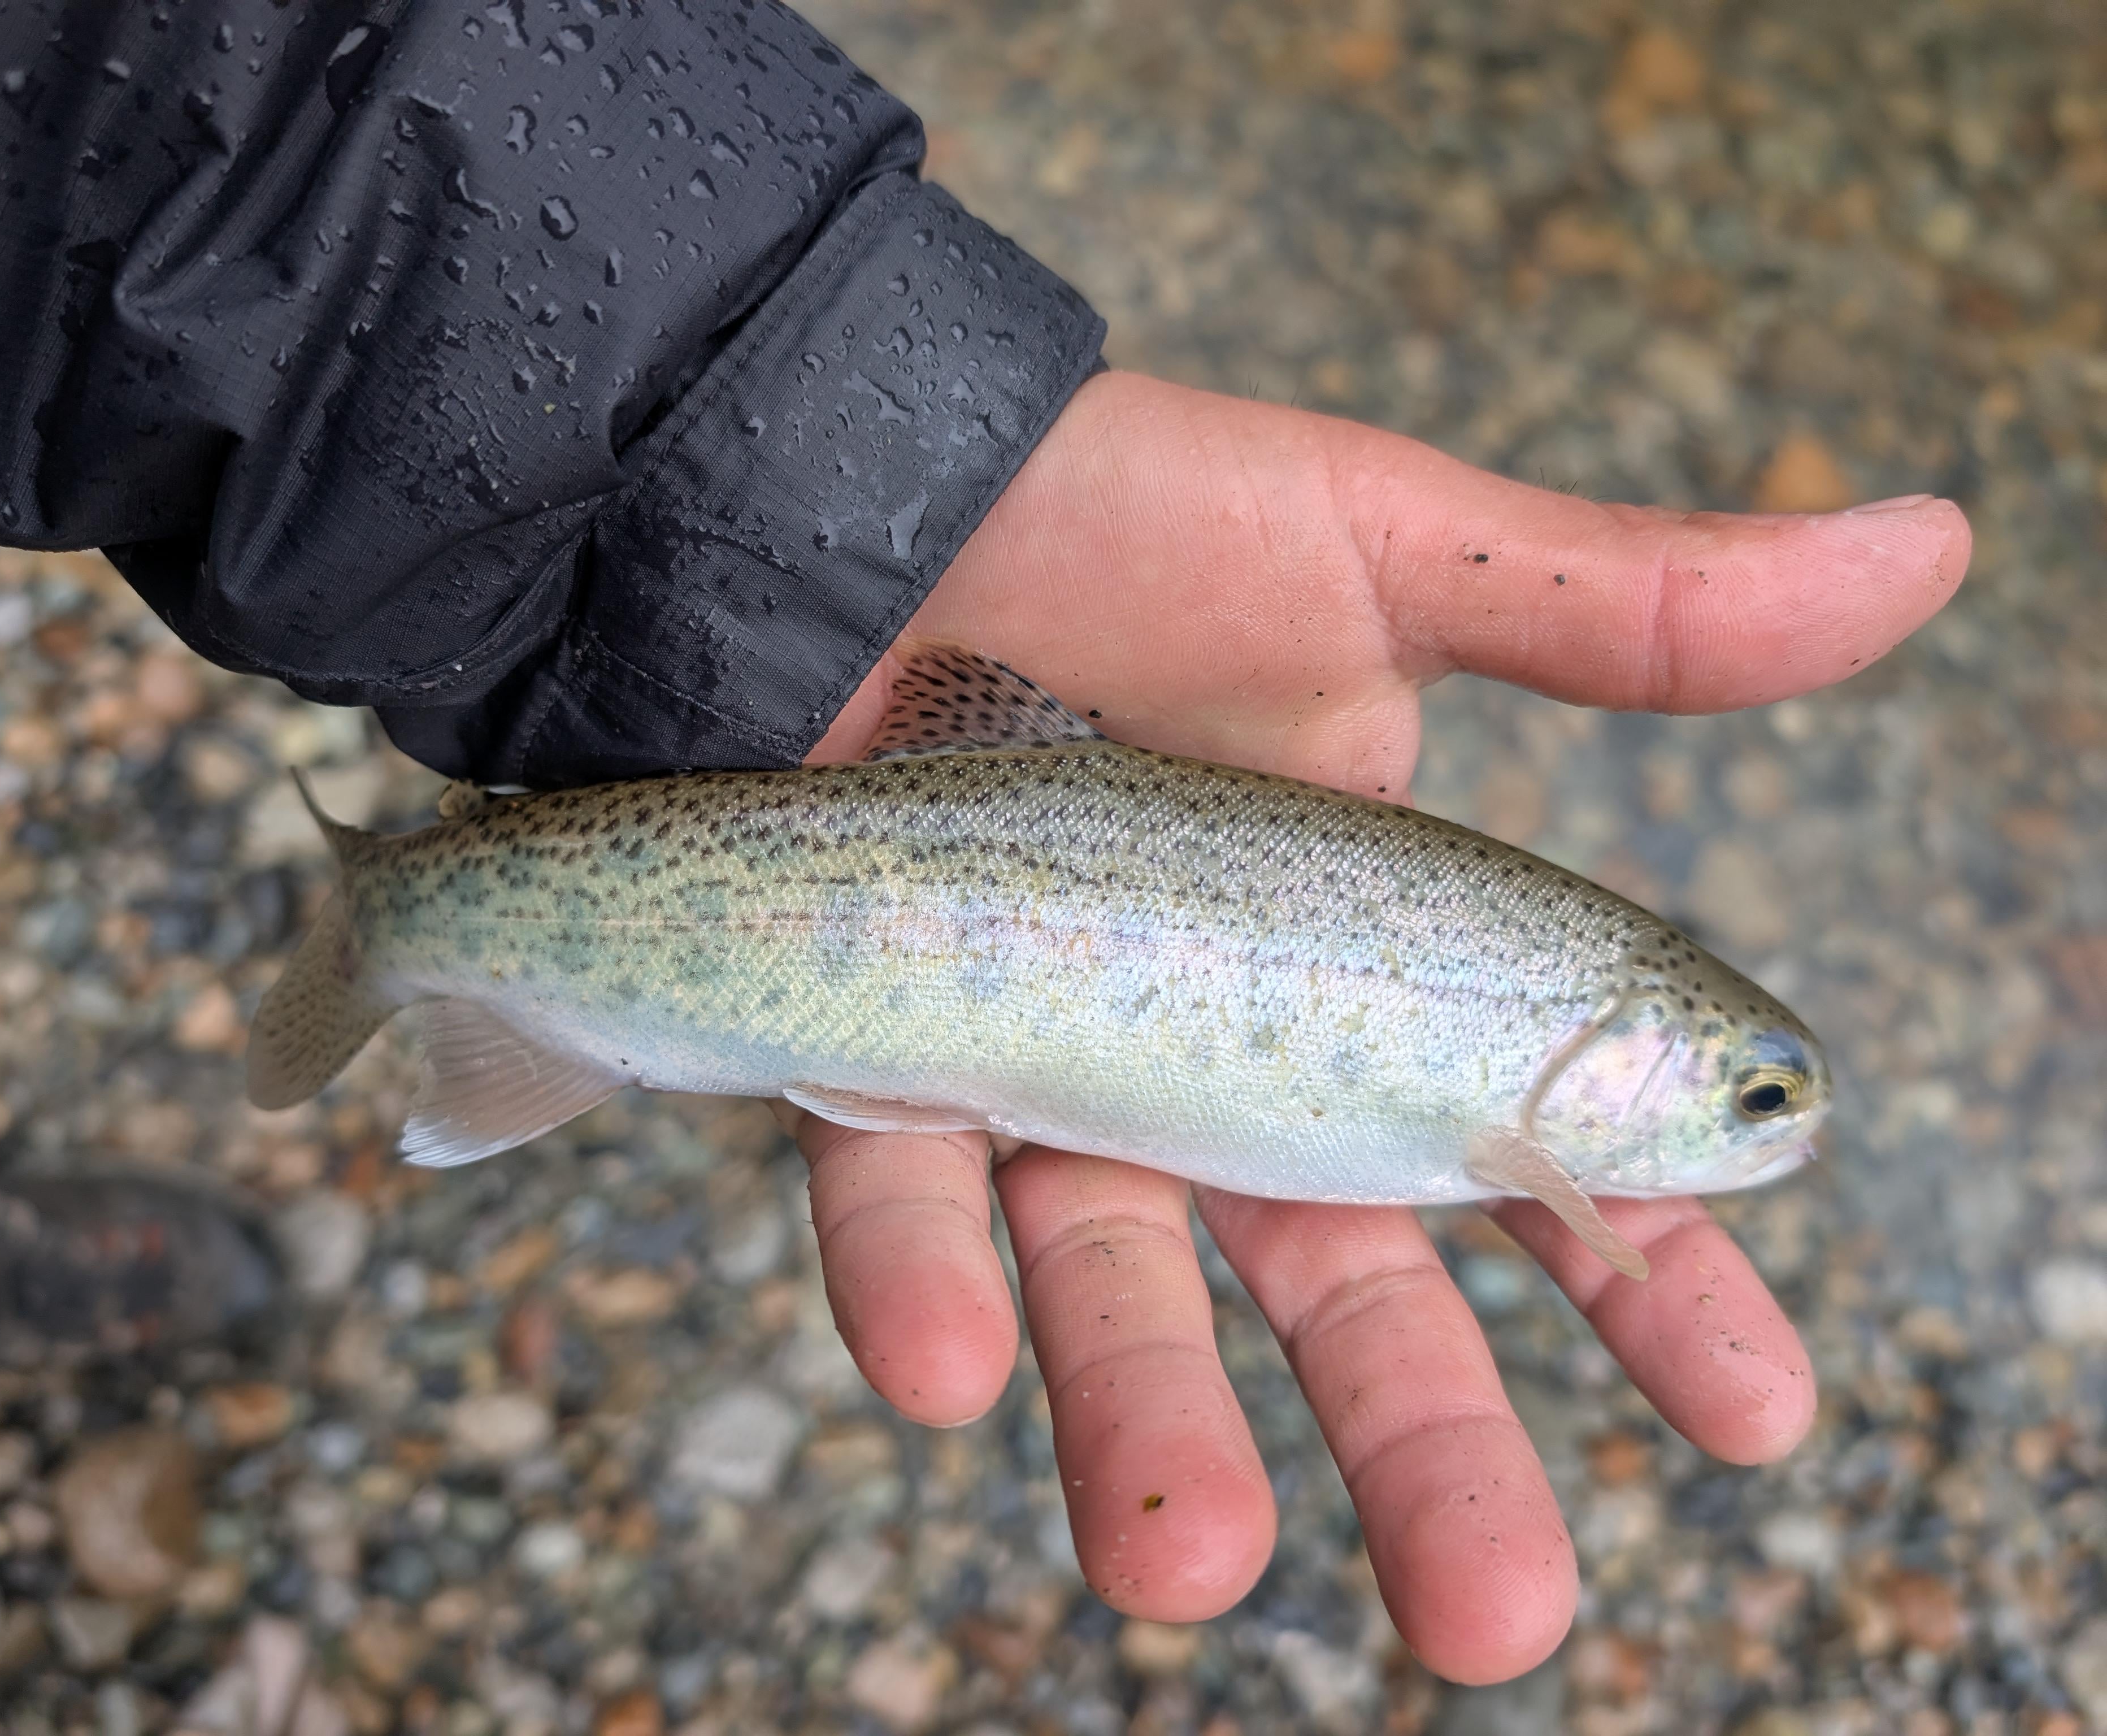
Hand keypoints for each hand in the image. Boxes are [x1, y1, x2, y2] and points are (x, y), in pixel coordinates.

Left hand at [798, 370, 1969, 1682]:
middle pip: (1338, 1285)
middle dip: (1425, 1446)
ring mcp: (1046, 1070)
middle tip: (1500, 1612)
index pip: (1535, 1159)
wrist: (855, 479)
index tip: (1758, 1413)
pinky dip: (922, 1277)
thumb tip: (1927, 548)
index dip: (1654, 1285)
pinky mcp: (874, 1049)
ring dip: (1152, 1425)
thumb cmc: (1121, 510)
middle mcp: (1218, 1052)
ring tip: (1188, 1567)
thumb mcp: (1388, 554)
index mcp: (1370, 965)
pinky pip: (894, 1189)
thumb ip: (1630, 610)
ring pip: (1117, 1286)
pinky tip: (949, 1368)